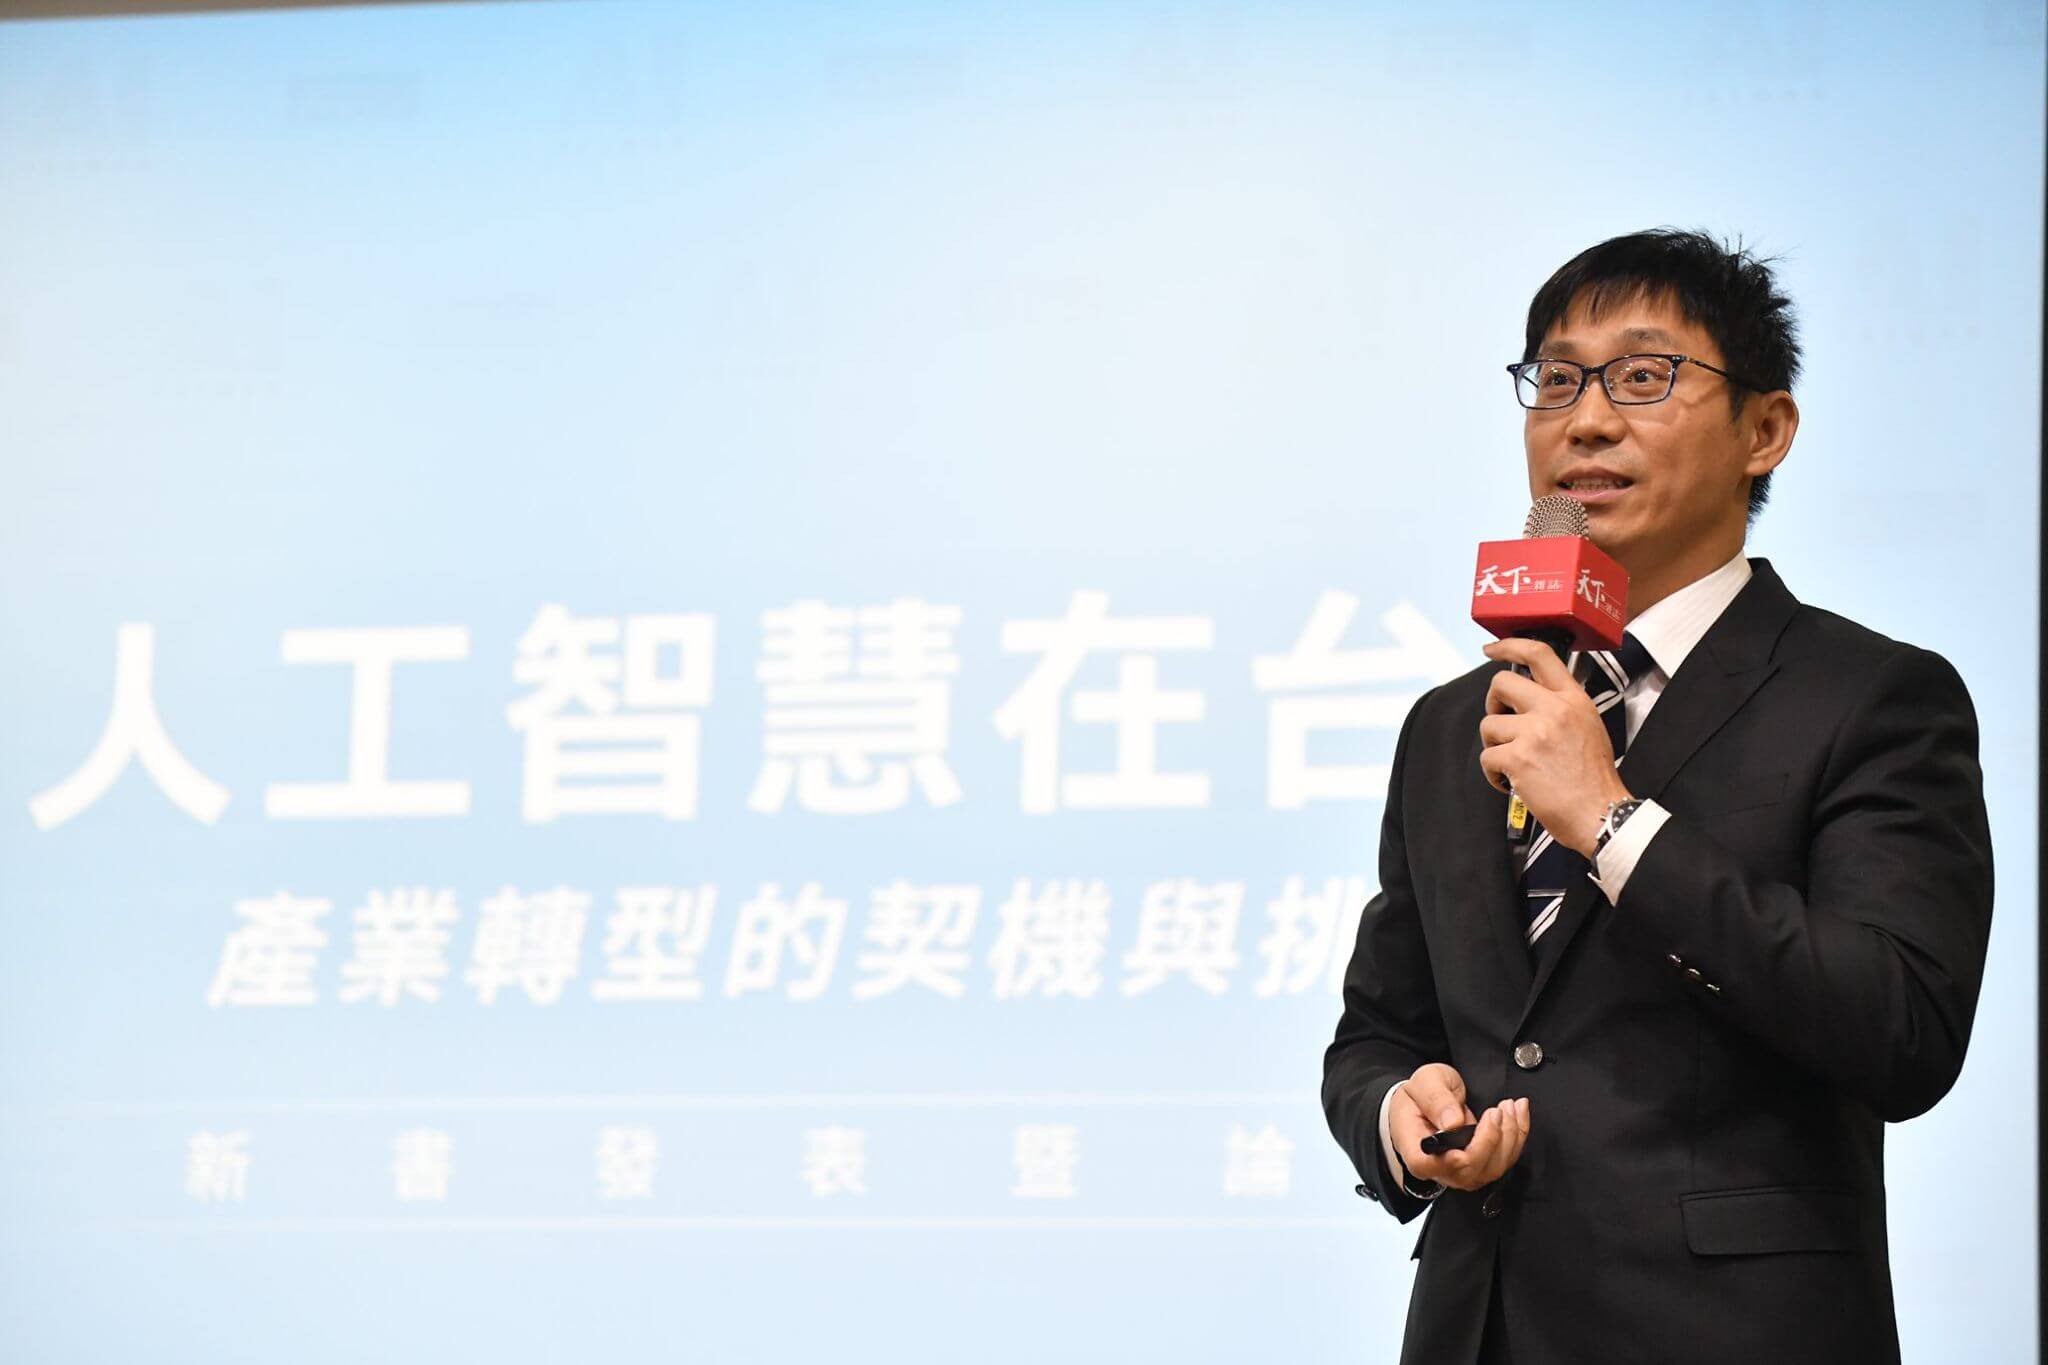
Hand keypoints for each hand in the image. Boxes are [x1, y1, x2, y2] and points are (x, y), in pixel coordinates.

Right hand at [1390, 1062, 1529, 1192]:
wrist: (1428, 1102)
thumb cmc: (1421, 1095)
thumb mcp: (1424, 1083)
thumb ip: (1435, 1099)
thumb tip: (1453, 1122)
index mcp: (1416, 1149)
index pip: (1427, 1165)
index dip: (1450, 1159)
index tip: (1466, 1131)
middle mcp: (1440, 1168)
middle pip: (1470, 1169)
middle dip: (1490, 1138)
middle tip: (1496, 1110)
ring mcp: (1463, 1171)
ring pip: (1493, 1168)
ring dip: (1509, 1135)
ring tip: (1508, 1106)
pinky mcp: (1482, 1166)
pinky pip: (1506, 1159)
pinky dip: (1518, 1134)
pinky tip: (1518, 1112)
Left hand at [1479, 638, 1632, 856]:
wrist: (1601, 814)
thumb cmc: (1594, 779)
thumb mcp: (1589, 726)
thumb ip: (1561, 707)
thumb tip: (1530, 700)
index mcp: (1573, 699)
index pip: (1539, 655)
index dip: (1508, 645)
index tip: (1491, 648)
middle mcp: (1554, 709)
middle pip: (1500, 684)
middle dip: (1493, 703)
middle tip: (1502, 724)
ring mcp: (1535, 733)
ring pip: (1489, 724)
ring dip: (1495, 745)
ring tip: (1515, 763)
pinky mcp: (1518, 758)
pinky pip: (1487, 757)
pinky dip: (1493, 773)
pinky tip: (1512, 782)